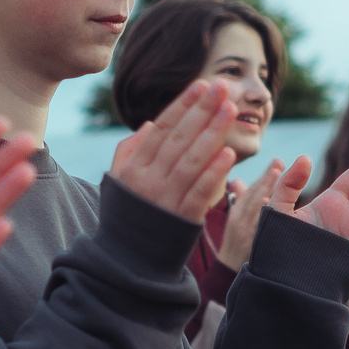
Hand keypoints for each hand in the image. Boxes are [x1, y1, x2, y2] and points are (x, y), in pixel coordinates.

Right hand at [109, 79, 240, 222]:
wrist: (127, 262)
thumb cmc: (127, 215)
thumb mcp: (118, 181)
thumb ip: (129, 151)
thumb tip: (151, 125)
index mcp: (134, 168)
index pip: (162, 130)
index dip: (182, 106)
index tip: (201, 85)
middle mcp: (148, 181)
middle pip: (179, 140)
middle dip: (202, 110)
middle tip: (222, 87)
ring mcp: (165, 201)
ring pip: (191, 162)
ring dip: (212, 133)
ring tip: (230, 110)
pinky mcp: (182, 221)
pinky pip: (199, 193)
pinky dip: (214, 173)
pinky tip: (229, 153)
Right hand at [214, 161, 287, 269]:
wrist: (228, 275)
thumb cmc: (235, 246)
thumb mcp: (235, 221)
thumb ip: (240, 200)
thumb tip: (237, 181)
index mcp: (237, 212)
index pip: (252, 190)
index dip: (265, 176)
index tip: (278, 162)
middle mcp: (239, 220)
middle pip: (253, 195)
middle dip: (266, 179)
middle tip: (279, 164)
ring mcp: (244, 232)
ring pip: (254, 208)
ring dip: (264, 190)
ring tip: (277, 175)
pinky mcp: (249, 246)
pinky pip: (255, 227)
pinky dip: (261, 213)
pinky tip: (269, 202)